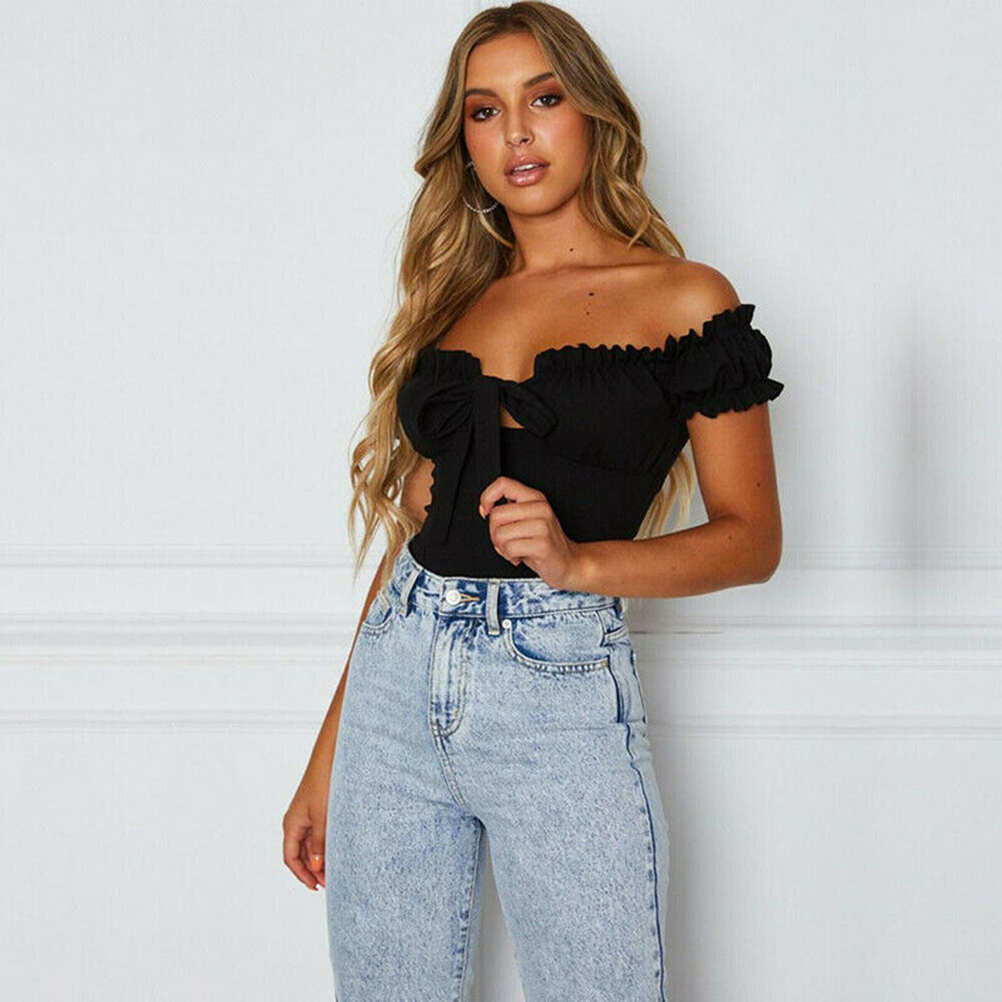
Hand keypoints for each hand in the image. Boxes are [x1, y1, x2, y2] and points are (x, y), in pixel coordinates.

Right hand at [282, 767, 329, 890]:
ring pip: (310, 845)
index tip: (315, 887)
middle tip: (330, 882)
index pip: (290, 859)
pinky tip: (337, 852)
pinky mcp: (317, 810)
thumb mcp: (322, 817)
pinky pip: (318, 834)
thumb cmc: (323, 782)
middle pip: (300, 854)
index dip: (301, 875)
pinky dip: (325, 845)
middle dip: (313, 870)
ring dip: (320, 859)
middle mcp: (296, 822)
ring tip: (336, 871)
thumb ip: (319, 843)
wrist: (330, 758)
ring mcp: (307, 816)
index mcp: (291, 825)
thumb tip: (317, 867)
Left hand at [479, 476, 588, 589]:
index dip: (487, 496)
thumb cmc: (544, 542)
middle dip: (494, 533)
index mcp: (534, 498)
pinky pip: (510, 548)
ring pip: (501, 533)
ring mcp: (542, 526)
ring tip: (514, 549)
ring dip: (502, 547)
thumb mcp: (528, 519)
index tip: (486, 510)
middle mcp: (540, 508)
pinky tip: (519, 556)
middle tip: (505, 540)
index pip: (503, 484)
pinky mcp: (542, 544)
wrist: (568, 562)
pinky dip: (509, 556)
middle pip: (496, 515)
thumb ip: (510, 509)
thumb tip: (486, 508)